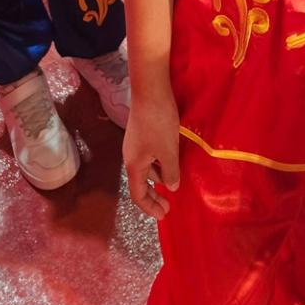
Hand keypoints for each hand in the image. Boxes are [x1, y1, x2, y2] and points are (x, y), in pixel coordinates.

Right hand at [124, 95, 180, 218]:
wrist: (150, 90)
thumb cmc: (158, 123)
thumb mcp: (168, 150)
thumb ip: (170, 171)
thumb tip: (171, 187)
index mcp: (134, 165)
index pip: (138, 194)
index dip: (150, 207)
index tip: (163, 215)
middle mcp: (131, 156)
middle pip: (140, 182)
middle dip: (154, 196)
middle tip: (168, 205)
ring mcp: (135, 143)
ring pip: (146, 168)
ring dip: (157, 178)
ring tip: (172, 183)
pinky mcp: (142, 132)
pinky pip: (149, 156)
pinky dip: (158, 164)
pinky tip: (170, 161)